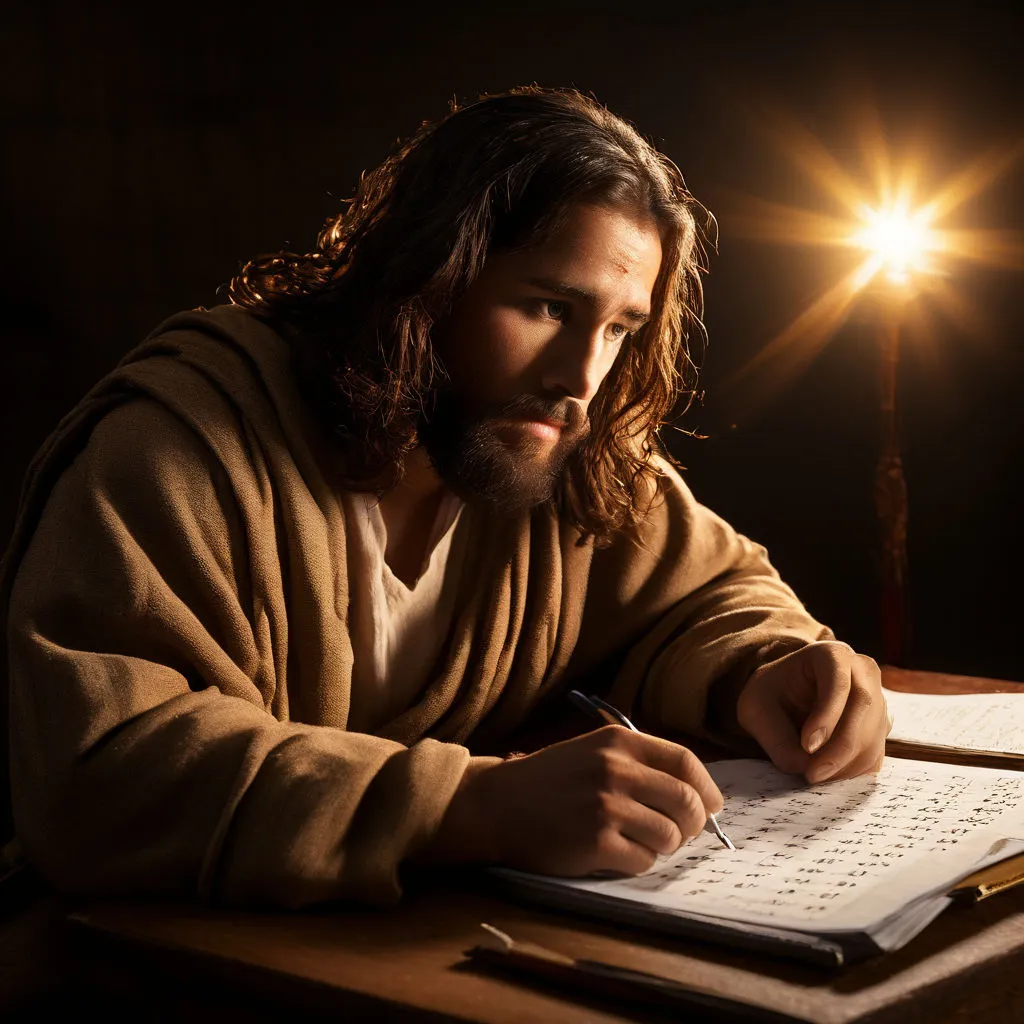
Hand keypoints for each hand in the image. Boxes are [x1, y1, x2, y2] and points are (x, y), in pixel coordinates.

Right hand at [424, 726, 722, 876]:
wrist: (497, 803)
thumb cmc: (550, 780)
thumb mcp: (594, 751)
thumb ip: (640, 764)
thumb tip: (698, 795)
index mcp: (619, 741)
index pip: (686, 763)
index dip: (707, 789)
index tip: (711, 807)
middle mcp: (616, 769)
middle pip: (687, 802)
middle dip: (693, 825)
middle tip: (680, 834)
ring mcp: (605, 805)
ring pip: (670, 836)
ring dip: (662, 846)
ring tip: (637, 842)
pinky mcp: (595, 841)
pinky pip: (643, 861)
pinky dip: (637, 863)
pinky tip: (614, 853)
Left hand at [736, 641, 890, 783]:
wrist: (783, 697)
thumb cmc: (769, 695)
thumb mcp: (757, 710)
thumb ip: (776, 738)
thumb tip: (805, 766)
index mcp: (830, 654)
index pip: (838, 682)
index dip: (827, 716)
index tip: (806, 746)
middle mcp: (862, 671)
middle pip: (864, 708)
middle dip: (839, 748)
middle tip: (812, 774)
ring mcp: (877, 699)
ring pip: (873, 735)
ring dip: (845, 764)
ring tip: (812, 775)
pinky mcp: (879, 727)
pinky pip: (874, 754)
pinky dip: (852, 771)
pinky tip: (826, 775)